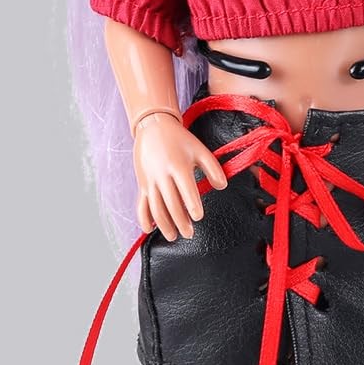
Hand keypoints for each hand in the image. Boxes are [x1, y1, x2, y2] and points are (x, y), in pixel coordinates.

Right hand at [133, 114, 228, 239]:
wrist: (153, 128)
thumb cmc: (179, 140)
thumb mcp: (200, 150)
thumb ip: (213, 168)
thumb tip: (222, 186)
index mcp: (178, 166)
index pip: (185, 189)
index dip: (192, 205)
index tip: (198, 216)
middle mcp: (162, 175)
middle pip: (170, 203)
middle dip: (179, 221)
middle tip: (189, 233)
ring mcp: (150, 181)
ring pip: (155, 207)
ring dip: (163, 224)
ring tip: (173, 236)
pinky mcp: (143, 185)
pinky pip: (141, 204)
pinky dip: (143, 218)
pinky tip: (150, 229)